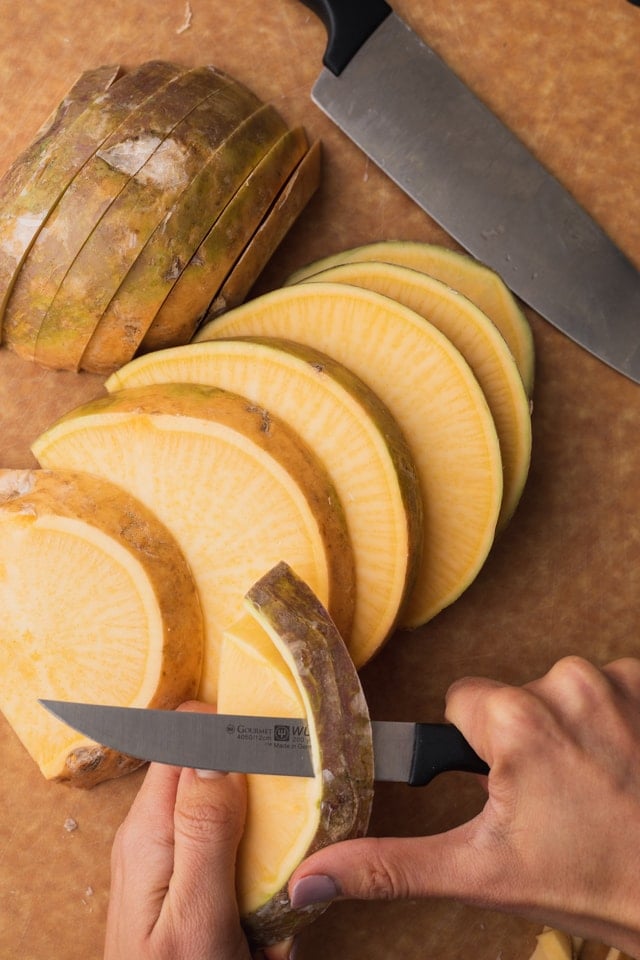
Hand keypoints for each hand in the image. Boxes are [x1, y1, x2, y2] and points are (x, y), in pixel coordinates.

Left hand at [104, 703, 291, 959]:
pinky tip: (265, 933)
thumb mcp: (196, 914)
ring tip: (274, 910)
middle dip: (258, 801)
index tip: (278, 750)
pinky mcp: (190, 884)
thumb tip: (215, 748)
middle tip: (286, 848)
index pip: (184, 739)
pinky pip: (235, 859)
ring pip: (233, 816)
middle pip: (213, 772)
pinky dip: (260, 886)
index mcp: (150, 830)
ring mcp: (171, 859)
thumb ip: (204, 829)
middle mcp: (155, 833)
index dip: (230, 732)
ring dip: (266, 852)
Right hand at [288, 656, 639, 957]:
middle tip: (558, 794)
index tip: (515, 783)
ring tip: (595, 780)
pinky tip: (624, 761)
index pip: (463, 702)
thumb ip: (387, 863)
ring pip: (559, 690)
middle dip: (526, 739)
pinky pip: (606, 685)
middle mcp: (568, 683)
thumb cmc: (592, 882)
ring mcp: (616, 680)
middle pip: (512, 695)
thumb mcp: (480, 872)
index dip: (481, 749)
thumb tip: (309, 878)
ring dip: (570, 728)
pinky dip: (611, 718)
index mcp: (516, 720)